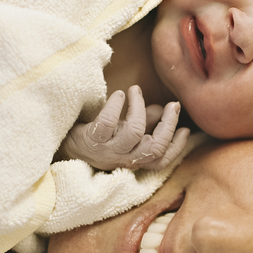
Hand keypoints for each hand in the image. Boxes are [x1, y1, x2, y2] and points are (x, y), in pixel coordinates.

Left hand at [60, 86, 189, 171]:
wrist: (66, 147)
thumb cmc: (99, 139)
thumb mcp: (124, 134)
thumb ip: (145, 124)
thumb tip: (161, 110)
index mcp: (133, 160)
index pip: (161, 160)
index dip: (176, 147)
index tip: (185, 129)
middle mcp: (123, 160)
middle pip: (154, 148)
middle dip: (168, 124)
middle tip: (172, 104)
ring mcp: (107, 151)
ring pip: (134, 132)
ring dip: (139, 108)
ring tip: (135, 91)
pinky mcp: (91, 140)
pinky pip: (106, 122)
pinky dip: (115, 105)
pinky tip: (118, 95)